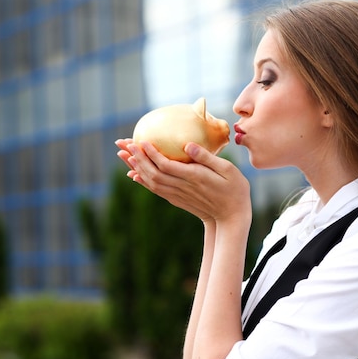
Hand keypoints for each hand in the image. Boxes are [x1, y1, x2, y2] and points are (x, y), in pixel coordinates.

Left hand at [115, 139, 250, 223]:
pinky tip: (134, 173)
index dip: (151, 153)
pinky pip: (155, 189)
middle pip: (153, 172)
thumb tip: (188, 145)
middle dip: (136, 157)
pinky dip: (143, 181)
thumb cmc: (235, 190)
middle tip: (123, 143)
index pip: (166, 165)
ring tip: (123, 154)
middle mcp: (182, 187)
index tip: (141, 141)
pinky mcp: (177, 199)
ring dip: (136, 167)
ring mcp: (178, 195)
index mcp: (194, 177)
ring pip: (151, 181)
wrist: (232, 217)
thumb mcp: (228, 170)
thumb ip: (206, 158)